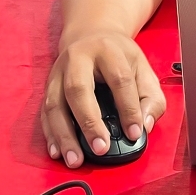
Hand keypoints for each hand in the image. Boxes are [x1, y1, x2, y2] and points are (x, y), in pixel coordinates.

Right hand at [41, 32, 164, 167]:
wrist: (90, 34)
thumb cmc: (119, 57)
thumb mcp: (143, 68)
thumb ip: (151, 97)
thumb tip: (144, 125)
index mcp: (107, 50)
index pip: (119, 80)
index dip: (128, 108)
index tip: (135, 134)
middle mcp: (77, 58)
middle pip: (78, 89)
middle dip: (89, 122)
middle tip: (100, 148)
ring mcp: (58, 72)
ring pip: (54, 103)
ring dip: (63, 135)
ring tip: (75, 160)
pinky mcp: (47, 86)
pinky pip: (44, 112)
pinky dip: (49, 134)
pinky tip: (57, 152)